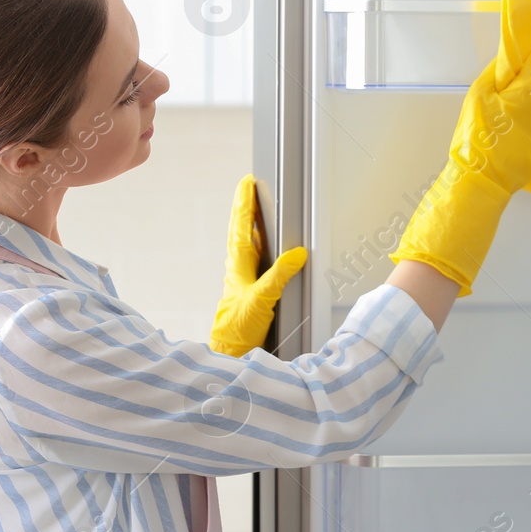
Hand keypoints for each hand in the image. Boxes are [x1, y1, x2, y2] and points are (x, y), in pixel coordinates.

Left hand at [210, 175, 306, 356]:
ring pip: (248, 240)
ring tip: (259, 205)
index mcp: (238, 262)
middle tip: (251, 185)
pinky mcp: (252, 286)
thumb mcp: (262, 298)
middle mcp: (239, 264)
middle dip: (246, 205)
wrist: (232, 350)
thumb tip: (298, 253)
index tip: (247, 181)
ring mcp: (244, 274)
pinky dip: (262, 243)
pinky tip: (269, 243)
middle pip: (242, 227)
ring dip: (252, 222)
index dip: (244, 201)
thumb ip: (279, 275)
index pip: (241, 223)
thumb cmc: (239, 326)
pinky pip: (257, 256)